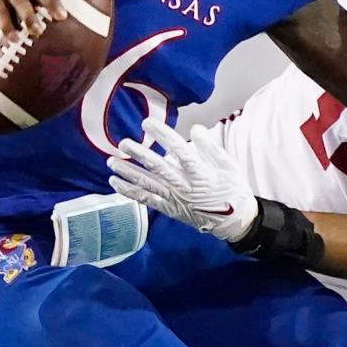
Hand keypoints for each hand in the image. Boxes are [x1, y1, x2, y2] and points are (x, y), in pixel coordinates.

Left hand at [107, 118, 258, 241]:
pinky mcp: (169, 209)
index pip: (179, 150)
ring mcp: (175, 199)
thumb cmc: (233, 190)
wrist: (234, 222)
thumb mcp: (229, 165)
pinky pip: (147, 200)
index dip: (162, 136)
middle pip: (158, 168)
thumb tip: (195, 128)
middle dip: (139, 154)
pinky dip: (130, 192)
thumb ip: (210, 147)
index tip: (148, 124)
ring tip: (112, 162)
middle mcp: (184, 186)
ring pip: (148, 184)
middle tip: (123, 143)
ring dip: (128, 173)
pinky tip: (116, 183)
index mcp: (201, 173)